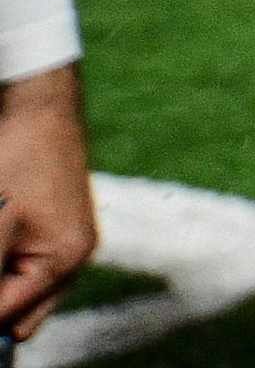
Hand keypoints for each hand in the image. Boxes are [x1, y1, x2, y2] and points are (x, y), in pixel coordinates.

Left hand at [0, 64, 95, 337]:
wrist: (40, 111)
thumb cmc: (18, 160)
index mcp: (64, 260)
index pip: (10, 317)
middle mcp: (74, 258)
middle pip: (23, 316)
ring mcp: (69, 243)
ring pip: (24, 294)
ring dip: (2, 284)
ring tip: (0, 241)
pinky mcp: (59, 229)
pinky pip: (29, 270)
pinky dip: (6, 265)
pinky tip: (1, 240)